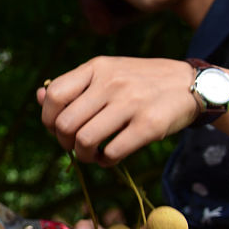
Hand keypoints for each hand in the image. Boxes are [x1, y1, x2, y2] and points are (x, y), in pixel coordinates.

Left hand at [38, 56, 198, 164]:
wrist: (190, 84)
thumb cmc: (140, 82)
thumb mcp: (107, 73)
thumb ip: (74, 86)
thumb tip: (39, 98)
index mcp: (97, 67)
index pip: (54, 95)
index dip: (48, 118)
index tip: (58, 128)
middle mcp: (111, 82)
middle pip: (65, 124)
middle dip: (65, 143)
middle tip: (76, 146)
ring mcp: (131, 103)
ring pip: (85, 140)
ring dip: (84, 155)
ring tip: (93, 154)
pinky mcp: (149, 125)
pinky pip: (112, 152)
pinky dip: (106, 161)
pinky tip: (110, 157)